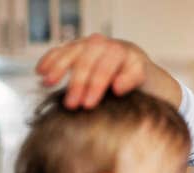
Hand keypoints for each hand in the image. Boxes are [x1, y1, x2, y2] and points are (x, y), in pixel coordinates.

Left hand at [35, 34, 179, 109]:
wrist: (150, 88)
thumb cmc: (112, 87)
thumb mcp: (89, 79)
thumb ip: (71, 78)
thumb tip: (43, 83)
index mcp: (87, 48)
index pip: (68, 51)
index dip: (55, 64)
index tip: (45, 81)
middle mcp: (104, 46)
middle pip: (86, 58)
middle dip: (76, 82)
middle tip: (70, 105)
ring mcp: (124, 53)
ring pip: (107, 63)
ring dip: (96, 83)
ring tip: (88, 104)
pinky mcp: (142, 66)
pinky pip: (132, 71)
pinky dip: (124, 80)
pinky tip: (117, 90)